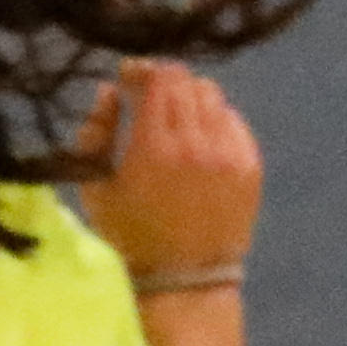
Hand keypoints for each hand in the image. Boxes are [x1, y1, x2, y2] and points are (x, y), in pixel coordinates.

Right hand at [71, 60, 261, 284]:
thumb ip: (95, 135)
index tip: (126, 75)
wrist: (185, 276)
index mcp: (154, 146)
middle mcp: (197, 140)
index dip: (141, 69)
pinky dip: (213, 118)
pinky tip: (199, 137)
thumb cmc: (130, 235)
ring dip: (189, 96)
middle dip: (164, 80)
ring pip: (212, 96)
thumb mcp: (95, 188)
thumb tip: (107, 92)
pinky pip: (233, 120)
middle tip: (147, 92)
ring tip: (175, 115)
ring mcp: (230, 150)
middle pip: (186, 81)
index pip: (158, 79)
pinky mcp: (251, 162)